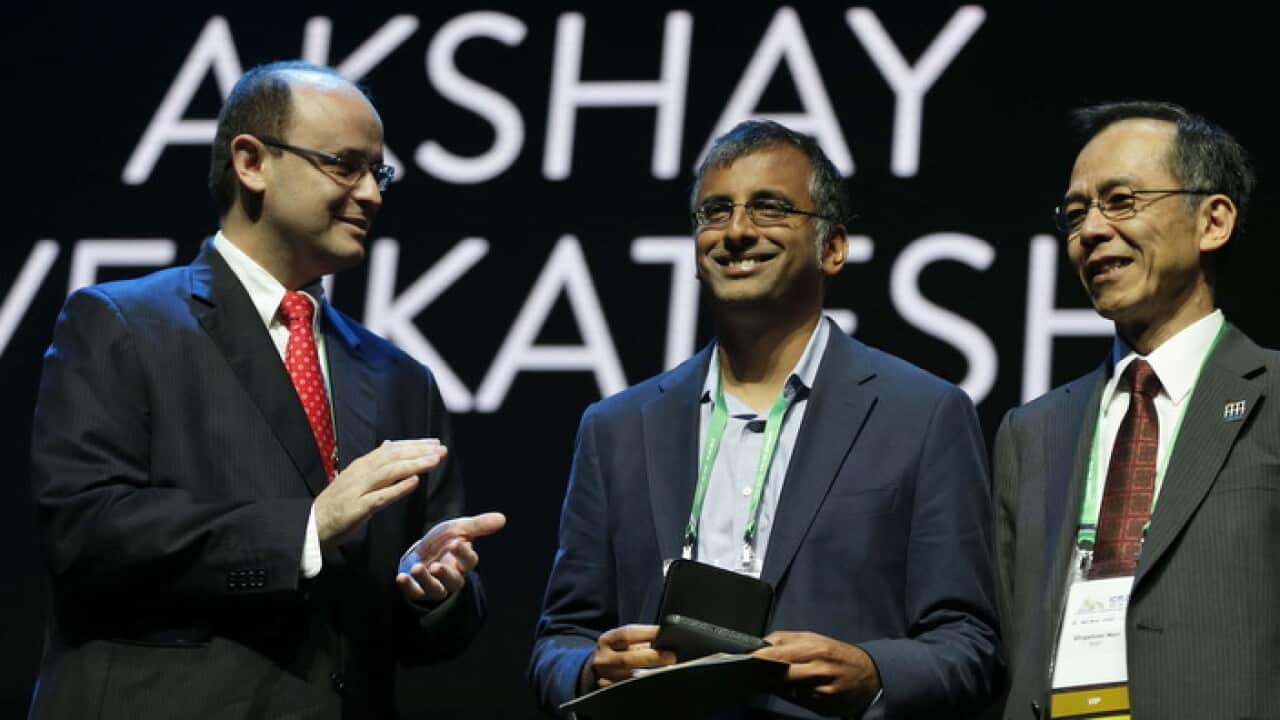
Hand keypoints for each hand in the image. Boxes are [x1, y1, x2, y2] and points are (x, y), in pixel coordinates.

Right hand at [314, 439, 446, 547]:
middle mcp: (360, 474)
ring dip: (413, 465)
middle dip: (419, 452)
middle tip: (441, 449)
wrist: (310, 527)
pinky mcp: (356, 509)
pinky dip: (398, 488)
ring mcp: (357, 491)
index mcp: (361, 466)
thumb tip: (389, 444)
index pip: (391, 450)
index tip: (435, 443)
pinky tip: (414, 482)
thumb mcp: (354, 478)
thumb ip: (373, 463)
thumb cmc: (336, 504)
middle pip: (393, 457)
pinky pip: (380, 497)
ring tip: (434, 461)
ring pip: (389, 472)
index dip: (414, 445)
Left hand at [396, 511, 505, 604]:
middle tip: (438, 566)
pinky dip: (408, 587)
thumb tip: (502, 518)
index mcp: (464, 562)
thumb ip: (479, 525)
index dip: (464, 553)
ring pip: (436, 590)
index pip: (469, 561)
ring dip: (427, 581)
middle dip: (446, 575)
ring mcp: (436, 585)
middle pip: (454, 581)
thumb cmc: (447, 539)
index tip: (457, 542)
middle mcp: (452, 576)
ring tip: (417, 568)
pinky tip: (401, 577)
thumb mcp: (461, 528)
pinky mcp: (419, 590)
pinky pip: (415, 593)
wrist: (426, 548)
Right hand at [579, 624, 676, 694]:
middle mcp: (603, 659)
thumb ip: (639, 639)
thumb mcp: (620, 641)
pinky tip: (654, 683)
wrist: (594, 671)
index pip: (627, 634)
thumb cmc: (615, 652)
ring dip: (650, 675)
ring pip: (629, 678)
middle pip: (628, 659)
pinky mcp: (609, 692)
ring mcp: (604, 678)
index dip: (648, 633)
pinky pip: (629, 690)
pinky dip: (643, 686)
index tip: (666, 634)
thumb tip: (663, 639)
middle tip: (671, 657)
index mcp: (606, 641)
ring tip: (667, 671)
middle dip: (652, 658)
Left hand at [753, 631, 880, 715]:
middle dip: (765, 674)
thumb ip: (786, 639)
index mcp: (815, 649)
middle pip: (782, 674)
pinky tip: (792, 689)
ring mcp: (821, 691)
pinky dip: (792, 696)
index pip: (780, 653)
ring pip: (788, 691)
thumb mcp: (814, 638)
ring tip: (770, 680)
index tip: (746, 659)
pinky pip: (799, 702)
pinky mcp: (824, 707)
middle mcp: (818, 670)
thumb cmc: (837, 654)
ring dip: (777, 686)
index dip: (760, 657)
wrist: (868, 675)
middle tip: (752, 672)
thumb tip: (761, 643)